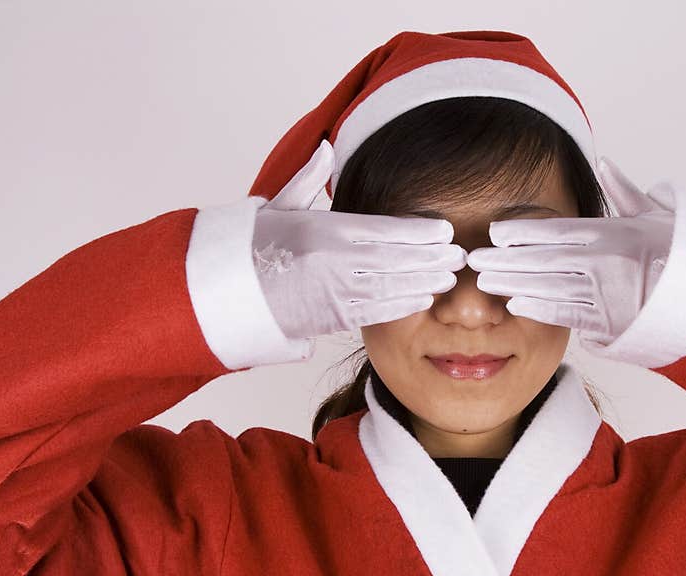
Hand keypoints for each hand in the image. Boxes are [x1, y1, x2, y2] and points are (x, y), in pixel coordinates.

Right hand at [252, 139, 466, 340]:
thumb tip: (326, 147)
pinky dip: (402, 305)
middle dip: (432, 258)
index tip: (443, 230)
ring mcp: (334, 291)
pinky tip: (423, 298)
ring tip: (449, 277)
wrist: (226, 291)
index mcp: (325, 228)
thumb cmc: (254, 245)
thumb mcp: (278, 204)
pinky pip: (375, 312)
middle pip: (396, 258)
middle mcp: (334, 260)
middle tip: (459, 255)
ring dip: (424, 282)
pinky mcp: (331, 317)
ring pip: (392, 286)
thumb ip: (309, 178)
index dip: (419, 231)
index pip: (385, 228)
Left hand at [466, 157, 675, 345]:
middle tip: (474, 260)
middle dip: (505, 260)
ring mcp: (606, 293)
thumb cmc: (681, 253)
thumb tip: (603, 164)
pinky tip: (515, 303)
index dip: (522, 232)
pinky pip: (568, 314)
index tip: (495, 232)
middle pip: (543, 260)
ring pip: (548, 287)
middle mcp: (605, 262)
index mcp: (613, 233)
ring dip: (513, 284)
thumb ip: (624, 192)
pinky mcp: (610, 322)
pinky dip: (540, 309)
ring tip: (484, 282)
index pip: (557, 230)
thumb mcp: (658, 216)